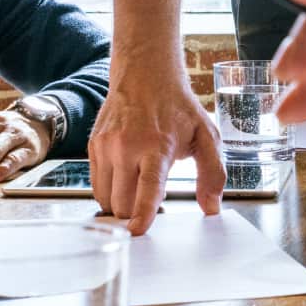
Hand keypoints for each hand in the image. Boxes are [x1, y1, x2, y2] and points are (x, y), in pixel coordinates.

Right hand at [88, 74, 225, 234]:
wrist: (145, 74)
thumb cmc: (176, 106)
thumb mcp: (205, 134)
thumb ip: (212, 172)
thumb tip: (211, 207)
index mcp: (157, 146)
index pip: (147, 188)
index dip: (142, 215)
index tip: (138, 231)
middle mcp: (127, 147)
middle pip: (122, 204)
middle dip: (135, 213)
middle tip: (150, 199)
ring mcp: (106, 146)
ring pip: (105, 199)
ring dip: (120, 203)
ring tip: (137, 186)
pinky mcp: (93, 145)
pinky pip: (96, 185)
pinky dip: (109, 190)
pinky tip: (125, 177)